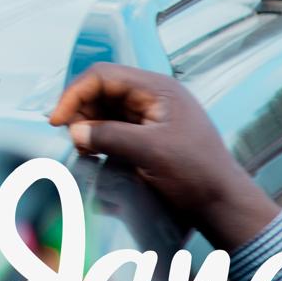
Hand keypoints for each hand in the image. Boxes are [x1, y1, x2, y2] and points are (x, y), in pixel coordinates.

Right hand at [47, 64, 276, 247]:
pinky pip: (113, 126)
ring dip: (87, 125)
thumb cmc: (195, 174)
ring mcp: (150, 116)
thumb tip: (74, 132)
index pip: (103, 76)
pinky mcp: (147, 135)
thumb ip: (109, 137)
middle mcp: (152, 97)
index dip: (75, 93)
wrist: (223, 205)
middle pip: (101, 90)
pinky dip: (98, 136)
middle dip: (80, 110)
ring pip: (104, 108)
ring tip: (82, 148)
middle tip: (71, 138)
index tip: (58, 120)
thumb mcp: (150, 152)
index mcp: (158, 89)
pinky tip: (93, 153)